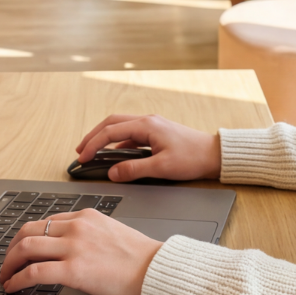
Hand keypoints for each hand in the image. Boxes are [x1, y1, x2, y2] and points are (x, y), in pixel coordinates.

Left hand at [0, 209, 162, 294]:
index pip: (45, 222)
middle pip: (28, 231)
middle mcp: (76, 227)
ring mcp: (73, 247)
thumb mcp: (112, 232)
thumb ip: (89, 234)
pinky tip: (13, 286)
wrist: (156, 270)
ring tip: (6, 276)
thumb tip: (70, 247)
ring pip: (25, 248)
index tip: (22, 249)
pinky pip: (33, 272)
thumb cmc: (140, 257)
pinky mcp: (73, 270)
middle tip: (7, 263)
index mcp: (85, 217)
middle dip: (12, 248)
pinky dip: (17, 279)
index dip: (27, 237)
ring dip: (9, 263)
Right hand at [74, 114, 220, 181]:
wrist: (214, 154)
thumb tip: (113, 173)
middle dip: (93, 136)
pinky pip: (130, 133)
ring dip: (104, 137)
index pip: (110, 132)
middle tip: (80, 151)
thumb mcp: (162, 168)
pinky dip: (117, 142)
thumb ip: (134, 170)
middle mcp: (147, 121)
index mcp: (147, 125)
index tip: (82, 158)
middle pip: (111, 123)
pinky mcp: (156, 133)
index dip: (93, 145)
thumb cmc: (193, 158)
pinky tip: (114, 154)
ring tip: (92, 150)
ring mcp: (152, 125)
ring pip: (120, 126)